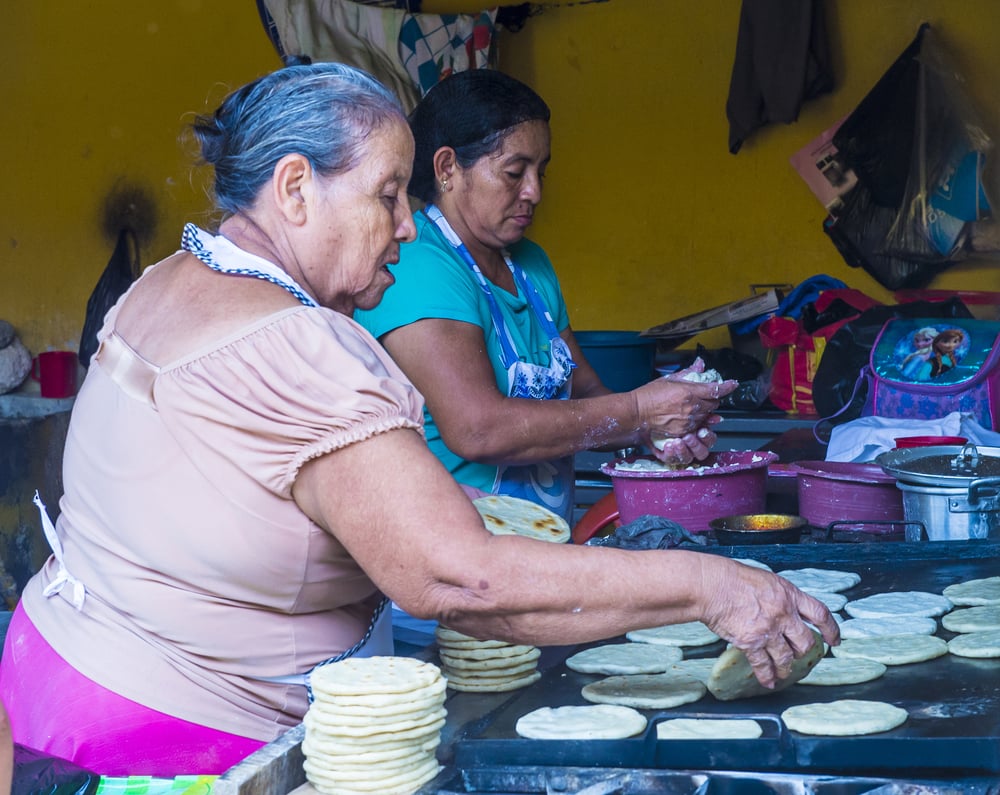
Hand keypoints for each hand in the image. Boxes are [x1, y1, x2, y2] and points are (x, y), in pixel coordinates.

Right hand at [634, 360, 736, 455]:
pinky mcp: (683, 431)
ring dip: (704, 410)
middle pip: (714, 403)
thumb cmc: (649, 395)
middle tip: (703, 395)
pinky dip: (696, 420)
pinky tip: (686, 416)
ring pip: (707, 415)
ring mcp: (688, 421)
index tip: (733, 384)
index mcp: (689, 392)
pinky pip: (697, 426)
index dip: (727, 386)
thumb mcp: (669, 379)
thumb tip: (700, 364)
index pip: (716, 389)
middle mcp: (692, 408)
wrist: (637, 413)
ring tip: (691, 406)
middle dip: (712, 399)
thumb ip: (688, 373)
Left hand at [651, 422, 718, 464]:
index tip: (702, 430)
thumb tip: (716, 419)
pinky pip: (671, 459)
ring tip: (677, 441)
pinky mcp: (667, 456)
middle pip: (701, 453)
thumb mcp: (688, 414)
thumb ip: (703, 417)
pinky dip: (670, 453)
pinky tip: (668, 445)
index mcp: (699, 437)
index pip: (709, 441)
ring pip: (687, 458)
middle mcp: (691, 447)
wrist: (648, 417)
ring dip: (683, 450)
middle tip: (688, 436)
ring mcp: (680, 453)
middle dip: (695, 445)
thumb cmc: (669, 416)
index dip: (707, 437)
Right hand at [696, 557, 840, 687]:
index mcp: (789, 595)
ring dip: (785, 667)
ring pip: (786, 657)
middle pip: (805, 641)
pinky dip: (766, 676)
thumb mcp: (766, 580)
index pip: (820, 614)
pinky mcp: (750, 643)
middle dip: (803, 651)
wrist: (711, 586)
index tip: (834, 640)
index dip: (831, 629)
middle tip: (800, 654)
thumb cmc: (732, 578)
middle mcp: (783, 614)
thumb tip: (785, 609)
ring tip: (783, 672)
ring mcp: (768, 630)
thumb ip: (780, 596)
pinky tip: (768, 681)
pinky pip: (762, 665)